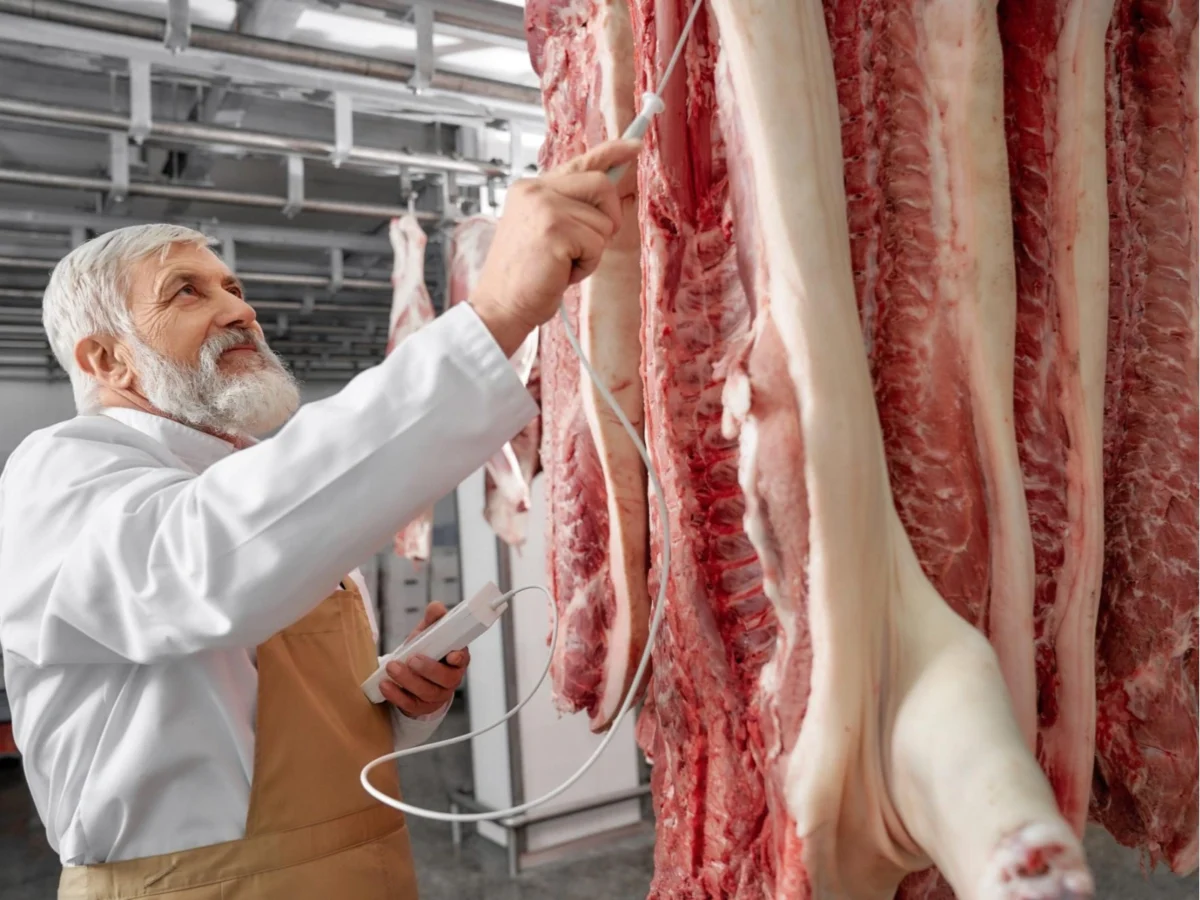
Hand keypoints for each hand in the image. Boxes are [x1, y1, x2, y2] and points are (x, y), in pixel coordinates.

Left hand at [379, 602, 469, 717]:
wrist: (412, 676)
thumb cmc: (425, 651)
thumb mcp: (428, 633)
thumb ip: (433, 620)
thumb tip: (436, 607)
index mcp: (457, 659)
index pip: (464, 659)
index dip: (459, 658)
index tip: (452, 655)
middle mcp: (450, 679)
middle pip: (445, 678)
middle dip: (428, 669)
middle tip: (411, 658)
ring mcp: (436, 696)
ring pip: (426, 692)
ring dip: (408, 680)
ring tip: (392, 668)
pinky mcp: (420, 708)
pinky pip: (410, 705)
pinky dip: (396, 695)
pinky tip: (384, 685)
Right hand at [470, 138, 642, 356]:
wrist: (500, 307)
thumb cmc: (524, 277)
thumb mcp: (543, 231)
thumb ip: (568, 208)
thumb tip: (607, 192)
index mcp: (531, 188)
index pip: (579, 162)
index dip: (612, 151)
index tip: (635, 145)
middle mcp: (536, 191)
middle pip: (601, 184)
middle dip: (609, 217)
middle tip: (590, 245)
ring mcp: (545, 208)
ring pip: (603, 222)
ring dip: (591, 251)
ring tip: (561, 264)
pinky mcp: (556, 231)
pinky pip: (597, 245)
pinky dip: (586, 266)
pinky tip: (561, 273)